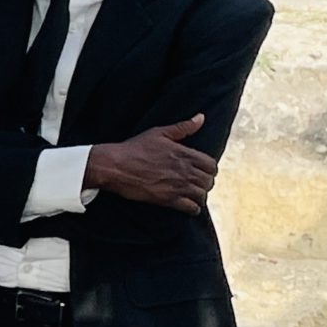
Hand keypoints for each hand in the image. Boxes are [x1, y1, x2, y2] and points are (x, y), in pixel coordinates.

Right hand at [88, 115, 216, 213]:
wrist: (115, 166)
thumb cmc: (134, 148)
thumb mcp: (159, 133)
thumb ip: (183, 127)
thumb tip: (201, 117)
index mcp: (184, 154)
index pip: (211, 165)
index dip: (209, 169)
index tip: (203, 171)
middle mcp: (184, 171)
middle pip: (208, 181)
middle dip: (205, 183)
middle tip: (198, 184)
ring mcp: (177, 186)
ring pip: (202, 195)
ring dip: (200, 196)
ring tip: (194, 196)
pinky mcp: (167, 199)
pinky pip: (190, 207)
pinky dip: (193, 208)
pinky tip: (189, 206)